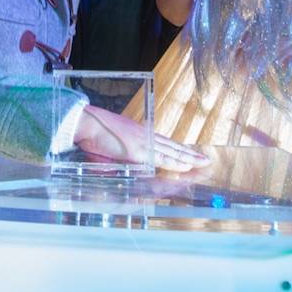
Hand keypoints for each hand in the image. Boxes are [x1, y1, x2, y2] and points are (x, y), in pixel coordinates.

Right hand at [73, 106, 209, 171]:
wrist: (86, 124)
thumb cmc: (93, 135)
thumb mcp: (111, 148)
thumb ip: (121, 157)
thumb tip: (127, 167)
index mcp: (139, 134)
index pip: (164, 144)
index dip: (178, 150)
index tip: (190, 154)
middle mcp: (145, 136)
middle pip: (172, 147)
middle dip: (190, 155)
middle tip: (206, 159)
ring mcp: (143, 143)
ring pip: (172, 152)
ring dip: (189, 159)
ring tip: (203, 162)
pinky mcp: (139, 151)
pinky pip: (161, 159)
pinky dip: (175, 163)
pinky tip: (186, 166)